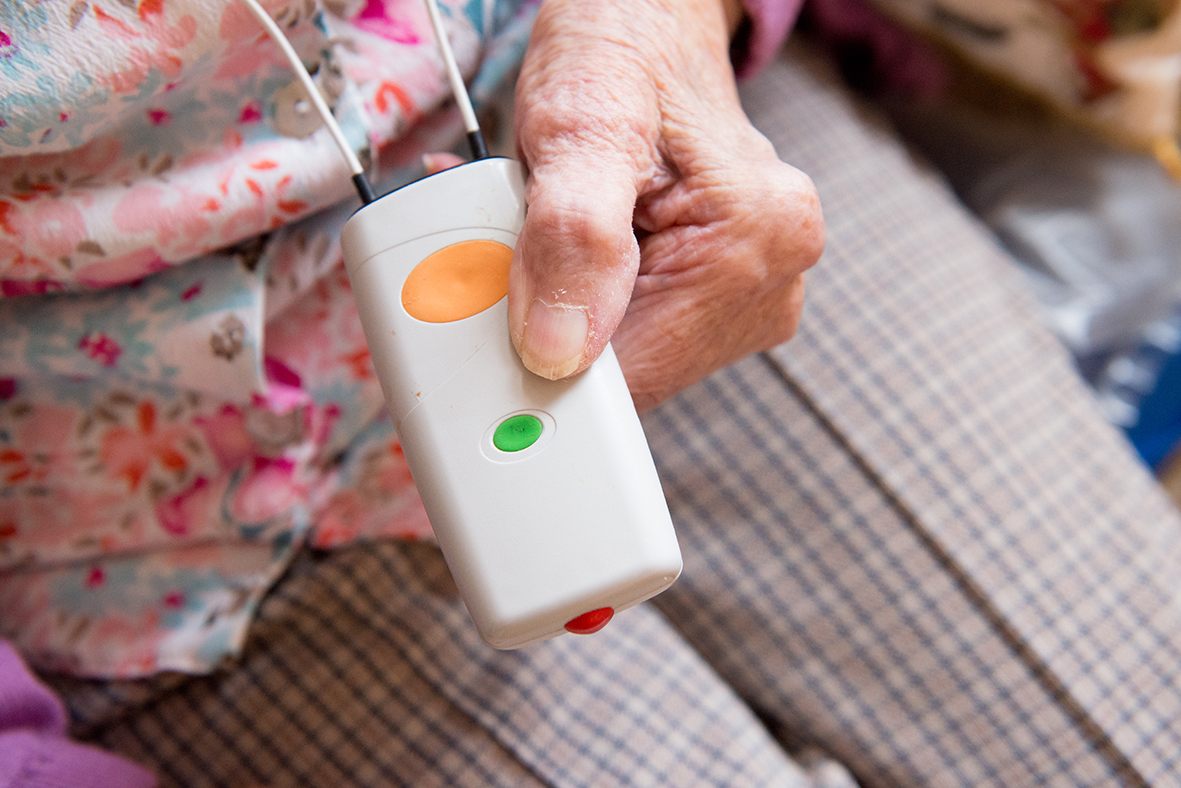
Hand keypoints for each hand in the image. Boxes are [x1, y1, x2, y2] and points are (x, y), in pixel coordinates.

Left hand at [508, 0, 823, 410]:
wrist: (646, 22)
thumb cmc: (618, 51)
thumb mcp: (579, 123)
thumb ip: (571, 234)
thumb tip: (558, 350)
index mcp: (760, 239)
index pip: (636, 376)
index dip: (550, 363)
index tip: (495, 317)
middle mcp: (773, 278)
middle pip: (632, 373)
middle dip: (555, 326)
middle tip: (521, 244)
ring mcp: (752, 292)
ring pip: (627, 357)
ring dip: (566, 312)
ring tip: (555, 231)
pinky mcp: (724, 295)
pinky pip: (635, 331)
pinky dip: (583, 303)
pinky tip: (573, 251)